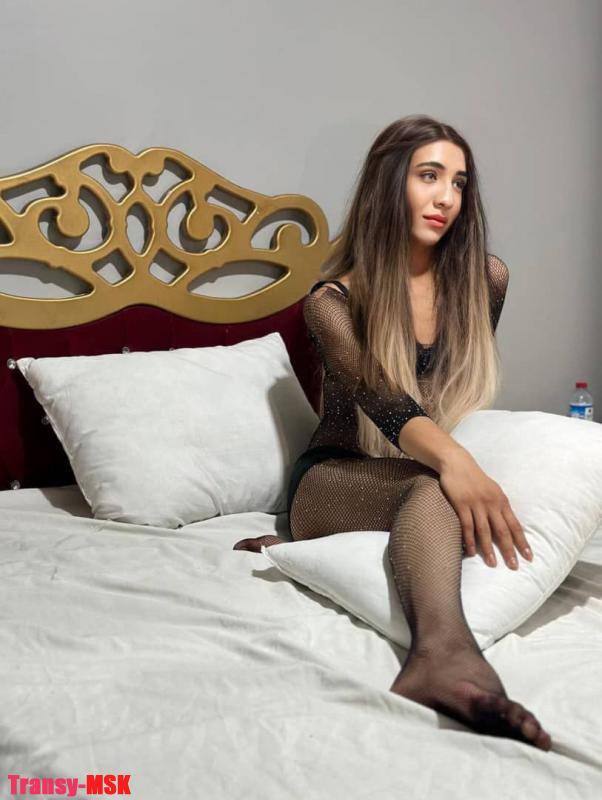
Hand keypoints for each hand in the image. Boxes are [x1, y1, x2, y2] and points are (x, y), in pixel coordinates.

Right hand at [438, 449, 532, 569]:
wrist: (457, 463)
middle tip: (514, 566)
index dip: (522, 542)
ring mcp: (476, 504)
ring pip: (485, 530)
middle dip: (509, 550)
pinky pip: (467, 525)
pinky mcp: (461, 504)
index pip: (515, 525)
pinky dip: (469, 540)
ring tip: (493, 564)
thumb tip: (507, 525)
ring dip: (489, 549)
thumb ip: (499, 507)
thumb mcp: (493, 490)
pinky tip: (471, 551)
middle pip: (503, 530)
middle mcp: (492, 503)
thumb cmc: (476, 479)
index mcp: (502, 501)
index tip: (529, 557)